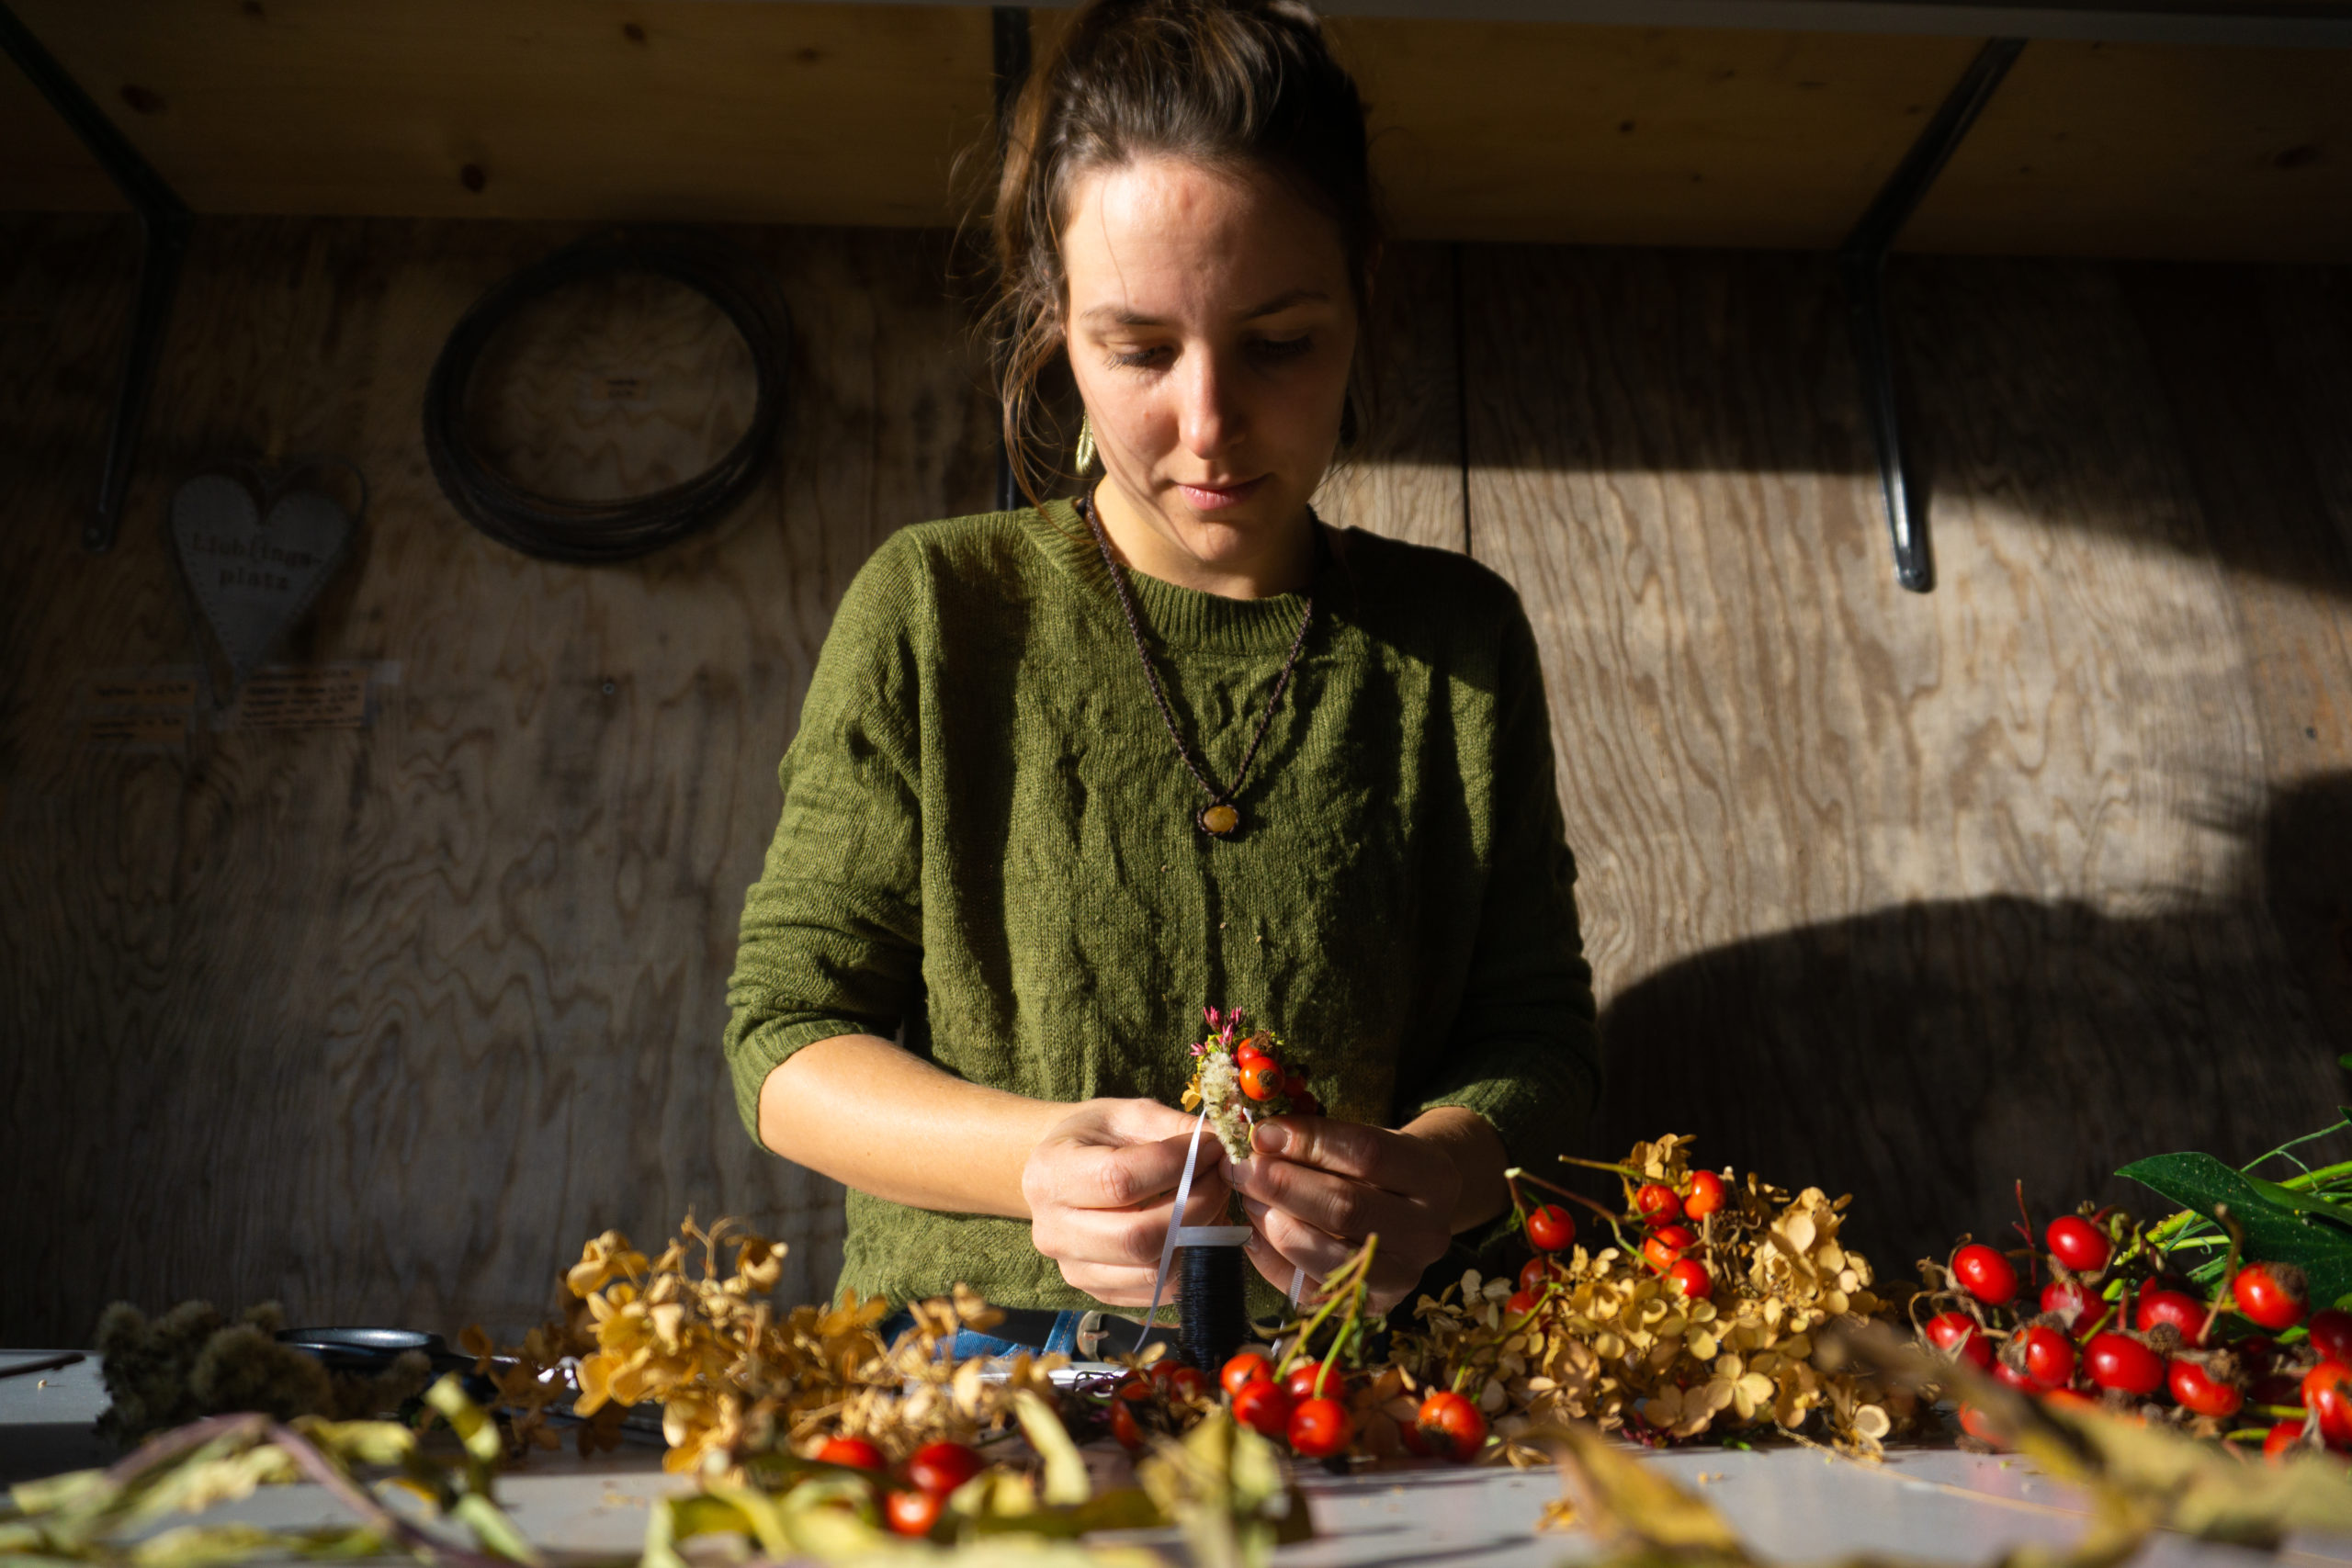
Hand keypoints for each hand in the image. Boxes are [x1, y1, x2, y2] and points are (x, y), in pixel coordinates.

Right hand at [1022, 1098, 1229, 1306]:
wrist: (1060, 1173)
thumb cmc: (1095, 1138)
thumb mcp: (1125, 1114)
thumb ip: (1171, 1126)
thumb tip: (1219, 1145)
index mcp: (1050, 1173)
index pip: (1120, 1180)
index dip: (1176, 1166)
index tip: (1210, 1148)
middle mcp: (1052, 1229)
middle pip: (1137, 1237)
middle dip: (1195, 1208)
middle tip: (1220, 1181)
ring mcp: (1072, 1268)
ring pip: (1151, 1271)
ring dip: (1198, 1239)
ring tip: (1213, 1206)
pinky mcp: (1097, 1291)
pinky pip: (1155, 1291)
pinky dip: (1188, 1263)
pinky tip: (1198, 1231)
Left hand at [1229, 1117, 1463, 1312]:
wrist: (1414, 1213)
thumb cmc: (1380, 1170)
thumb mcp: (1365, 1142)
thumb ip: (1319, 1141)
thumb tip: (1261, 1138)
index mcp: (1435, 1177)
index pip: (1367, 1154)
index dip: (1309, 1142)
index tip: (1263, 1133)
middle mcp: (1428, 1233)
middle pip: (1346, 1208)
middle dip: (1282, 1185)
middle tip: (1243, 1168)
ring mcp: (1404, 1277)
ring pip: (1327, 1255)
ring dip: (1275, 1224)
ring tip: (1251, 1199)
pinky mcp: (1373, 1307)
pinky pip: (1311, 1289)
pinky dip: (1273, 1260)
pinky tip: (1256, 1233)